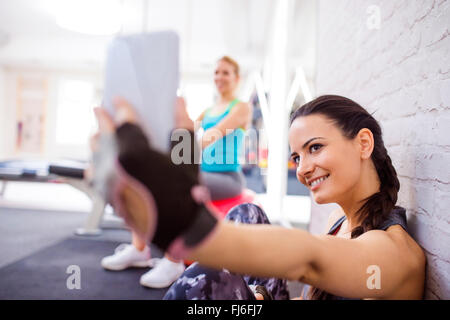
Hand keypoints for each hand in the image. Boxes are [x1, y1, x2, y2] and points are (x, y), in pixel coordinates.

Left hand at [88, 97, 218, 258]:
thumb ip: (182, 125)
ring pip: (94, 156)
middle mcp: (114, 167)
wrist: (181, 229)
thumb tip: (178, 99)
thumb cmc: (188, 191)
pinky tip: (97, 164)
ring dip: (96, 143)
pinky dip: (95, 166)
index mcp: (134, 153)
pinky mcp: (108, 198)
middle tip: (100, 111)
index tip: (117, 98)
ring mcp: (108, 184)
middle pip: (102, 137)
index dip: (122, 107)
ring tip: (98, 135)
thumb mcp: (188, 156)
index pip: (125, 123)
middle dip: (101, 122)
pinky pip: (95, 177)